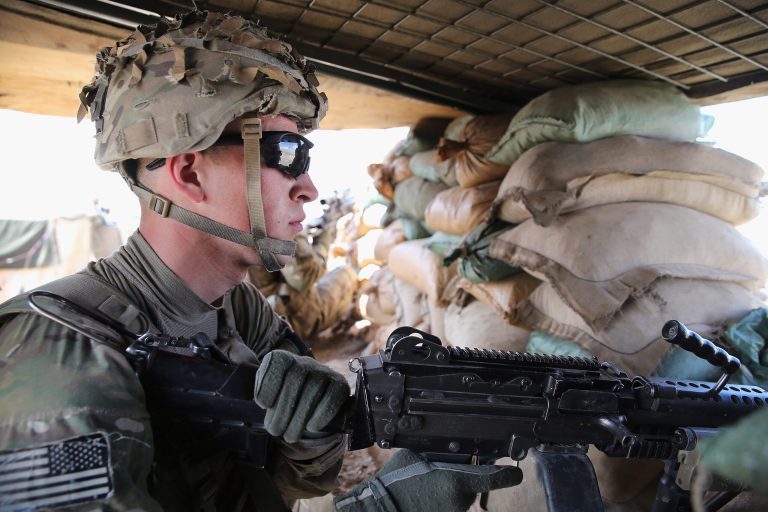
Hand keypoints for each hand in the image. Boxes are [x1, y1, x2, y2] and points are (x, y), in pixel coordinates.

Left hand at [254, 350, 348, 443]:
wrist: (312, 397)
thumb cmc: (285, 398)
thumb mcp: (268, 392)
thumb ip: (262, 393)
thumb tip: (265, 404)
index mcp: (284, 359)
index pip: (277, 364)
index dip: (268, 387)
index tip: (264, 406)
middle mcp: (305, 361)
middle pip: (294, 382)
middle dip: (282, 412)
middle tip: (276, 431)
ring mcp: (324, 371)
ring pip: (312, 393)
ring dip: (299, 420)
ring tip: (290, 436)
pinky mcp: (340, 383)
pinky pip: (332, 398)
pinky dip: (321, 416)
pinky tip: (311, 427)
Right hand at [334, 449, 522, 511]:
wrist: (380, 510)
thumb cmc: (395, 483)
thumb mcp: (414, 457)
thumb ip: (435, 453)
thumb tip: (444, 449)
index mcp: (456, 481)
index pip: (495, 479)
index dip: (508, 476)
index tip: (517, 474)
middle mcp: (460, 501)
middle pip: (472, 486)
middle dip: (462, 478)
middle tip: (439, 473)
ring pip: (460, 498)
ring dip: (449, 490)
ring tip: (425, 486)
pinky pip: (449, 507)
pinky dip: (441, 501)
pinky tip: (424, 496)